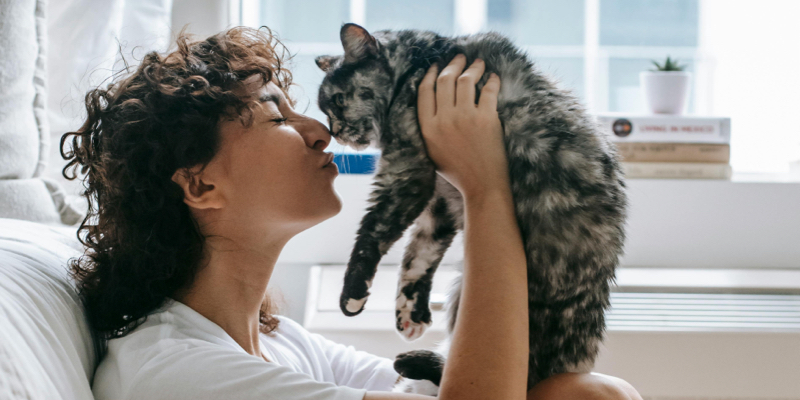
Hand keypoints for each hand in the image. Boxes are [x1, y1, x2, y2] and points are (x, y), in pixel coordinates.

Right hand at [417, 54, 507, 198]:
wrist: (482, 187)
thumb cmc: (458, 171)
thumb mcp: (432, 150)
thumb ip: (429, 127)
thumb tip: (433, 101)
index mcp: (428, 128)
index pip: (425, 91)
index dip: (430, 74)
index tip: (436, 65)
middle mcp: (444, 120)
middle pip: (445, 80)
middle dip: (452, 64)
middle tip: (460, 57)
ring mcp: (466, 118)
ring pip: (466, 80)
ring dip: (473, 67)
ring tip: (478, 63)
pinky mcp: (487, 119)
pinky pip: (489, 90)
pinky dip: (492, 80)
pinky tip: (493, 77)